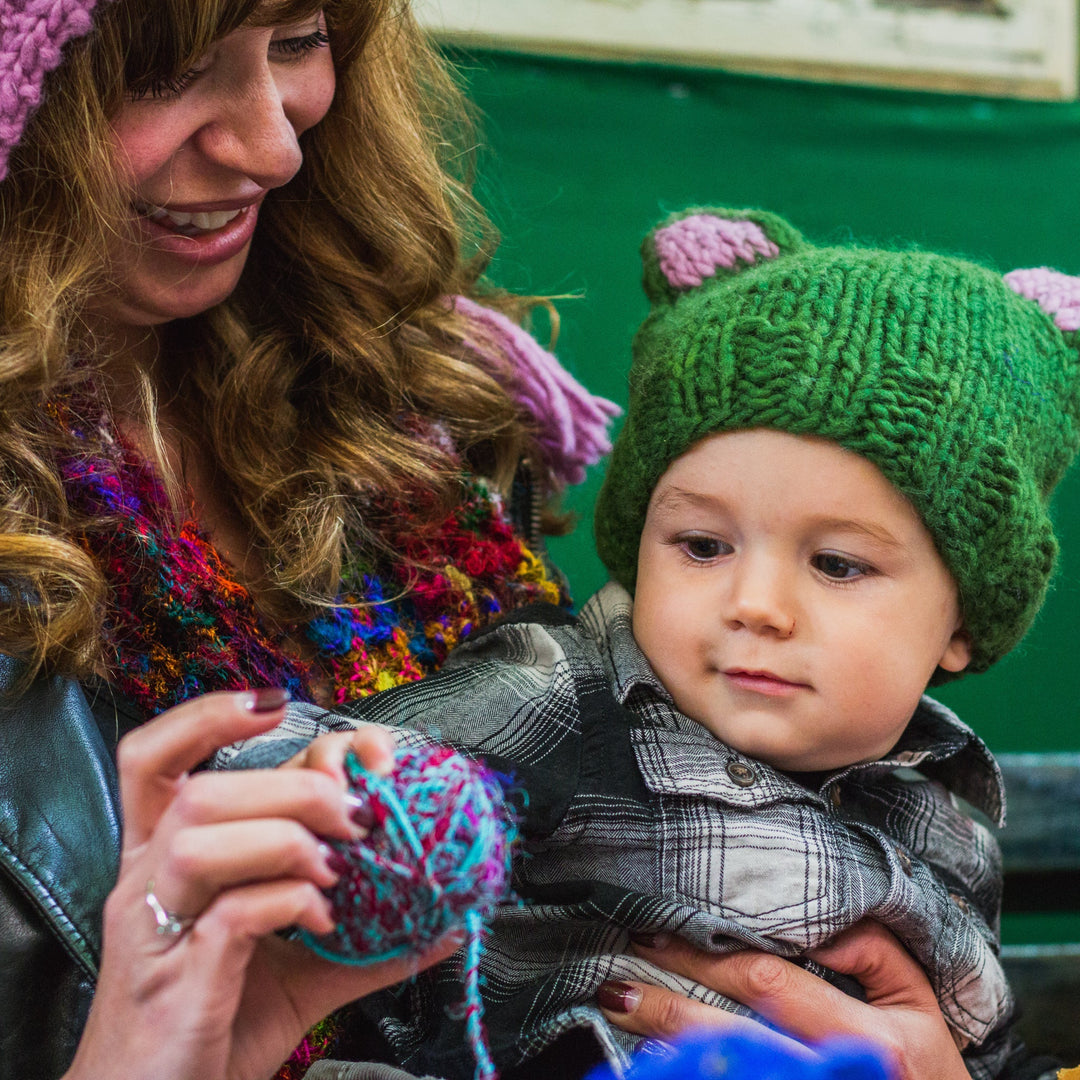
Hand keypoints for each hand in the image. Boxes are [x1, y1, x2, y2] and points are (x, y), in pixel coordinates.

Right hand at [65, 690, 459, 1079]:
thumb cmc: (221, 1025)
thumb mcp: (300, 970)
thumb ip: (365, 936)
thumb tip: (446, 915)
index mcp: (165, 861)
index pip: (153, 760)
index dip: (208, 717)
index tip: (280, 704)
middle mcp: (147, 882)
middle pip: (201, 788)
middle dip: (293, 783)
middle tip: (358, 812)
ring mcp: (154, 928)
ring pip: (200, 831)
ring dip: (288, 832)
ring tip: (341, 866)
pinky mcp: (174, 978)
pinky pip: (231, 910)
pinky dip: (289, 898)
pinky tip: (323, 919)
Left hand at [597, 922, 968, 1079]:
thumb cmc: (926, 1071)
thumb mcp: (918, 1002)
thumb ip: (871, 951)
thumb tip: (810, 922)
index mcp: (872, 1043)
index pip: (766, 984)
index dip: (705, 957)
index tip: (657, 937)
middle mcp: (834, 1079)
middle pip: (730, 1040)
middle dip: (666, 1010)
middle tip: (618, 985)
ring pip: (725, 1078)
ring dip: (666, 1054)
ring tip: (623, 1020)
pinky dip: (688, 1078)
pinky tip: (656, 1064)